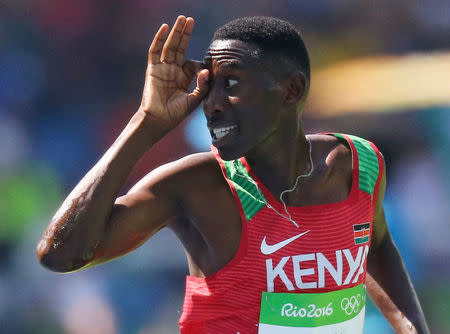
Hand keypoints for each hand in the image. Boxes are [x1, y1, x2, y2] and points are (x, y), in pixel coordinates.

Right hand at [140, 16, 208, 130]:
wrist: (159, 120)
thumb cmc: (176, 114)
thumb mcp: (194, 100)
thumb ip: (202, 86)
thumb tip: (207, 70)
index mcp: (184, 79)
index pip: (193, 64)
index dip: (200, 65)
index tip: (206, 71)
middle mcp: (173, 71)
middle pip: (180, 48)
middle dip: (186, 34)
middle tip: (191, 20)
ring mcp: (163, 69)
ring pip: (170, 46)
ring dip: (176, 32)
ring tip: (182, 19)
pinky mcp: (153, 69)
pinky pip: (155, 51)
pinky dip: (159, 39)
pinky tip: (165, 27)